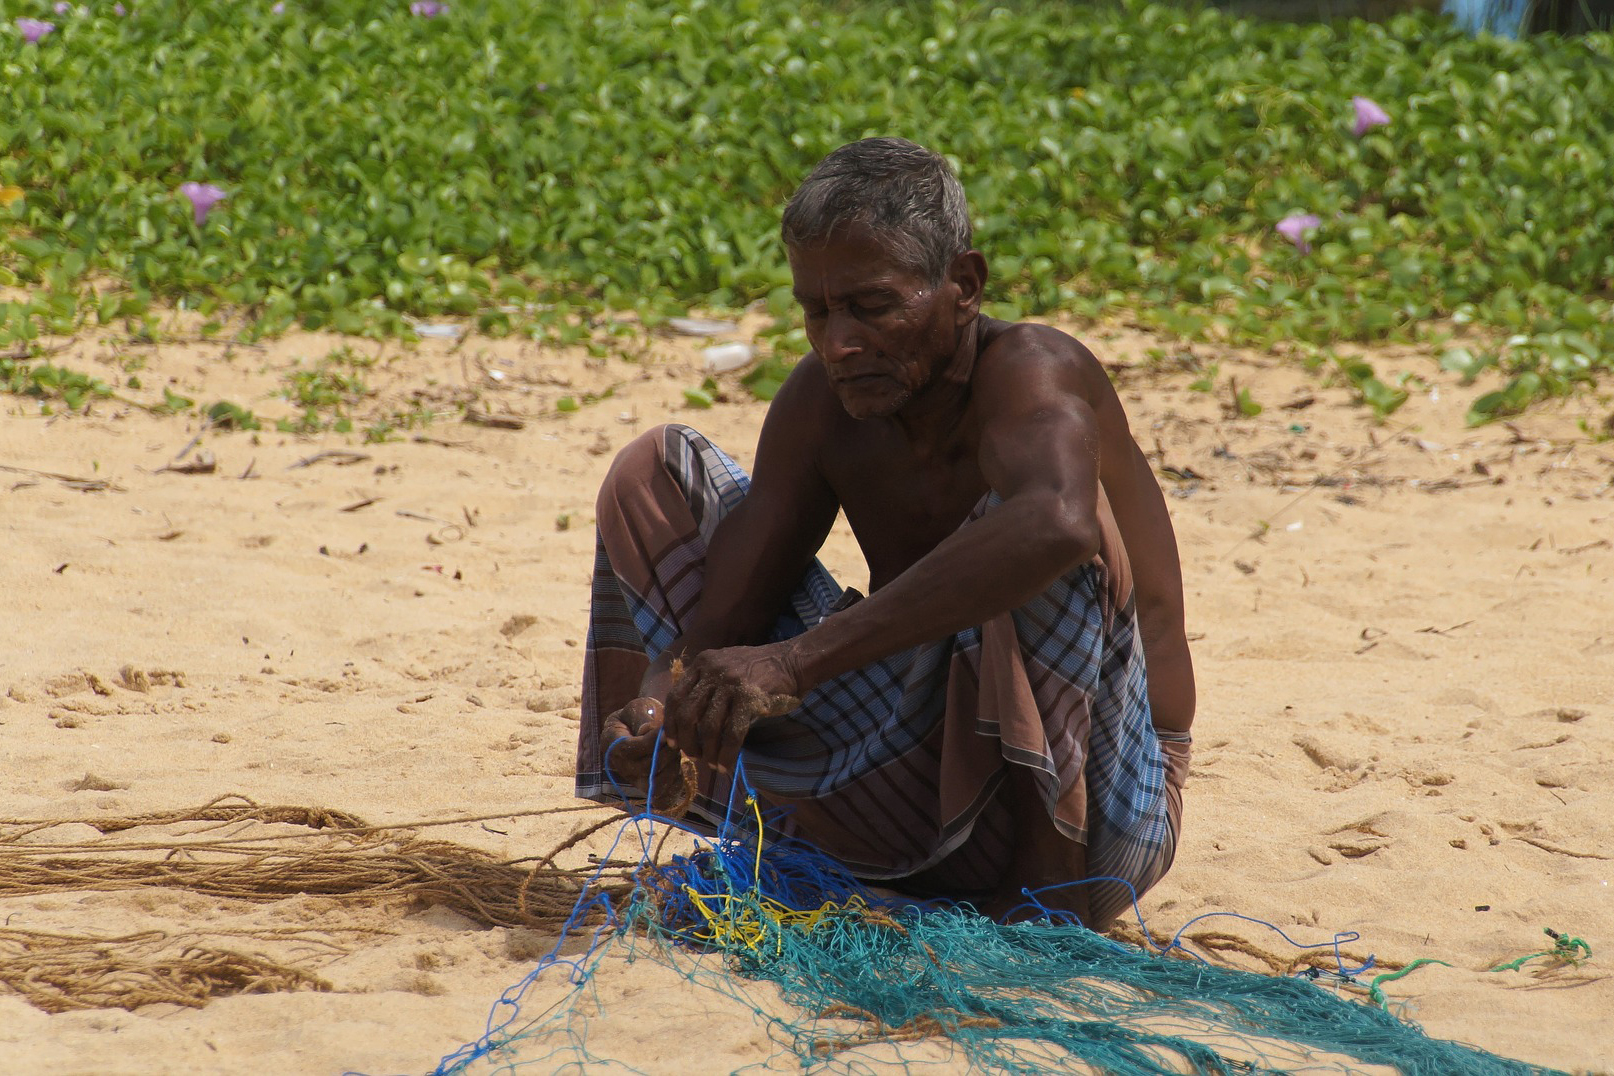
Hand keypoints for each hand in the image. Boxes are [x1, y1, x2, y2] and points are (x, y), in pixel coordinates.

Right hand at [600, 697, 685, 807]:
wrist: (639, 730)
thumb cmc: (639, 716)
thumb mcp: (638, 708)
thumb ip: (641, 717)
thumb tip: (647, 730)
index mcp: (613, 745)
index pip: (630, 750)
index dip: (650, 742)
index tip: (665, 731)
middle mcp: (622, 768)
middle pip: (646, 768)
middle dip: (666, 753)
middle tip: (675, 739)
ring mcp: (635, 782)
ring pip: (656, 784)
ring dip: (672, 766)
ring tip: (675, 751)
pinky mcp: (649, 792)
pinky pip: (664, 796)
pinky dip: (675, 781)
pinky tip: (676, 764)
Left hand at [664, 641, 802, 773]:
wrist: (793, 662)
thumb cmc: (759, 670)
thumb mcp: (726, 667)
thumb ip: (706, 685)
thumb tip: (687, 723)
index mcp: (704, 663)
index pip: (675, 696)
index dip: (670, 723)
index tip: (671, 742)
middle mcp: (713, 671)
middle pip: (687, 714)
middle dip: (686, 741)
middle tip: (691, 756)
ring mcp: (731, 684)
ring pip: (708, 727)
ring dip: (708, 751)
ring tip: (712, 763)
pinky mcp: (750, 699)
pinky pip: (732, 734)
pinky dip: (726, 754)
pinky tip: (725, 765)